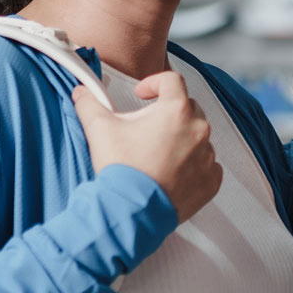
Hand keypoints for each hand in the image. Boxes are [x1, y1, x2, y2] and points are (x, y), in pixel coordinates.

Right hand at [71, 72, 223, 221]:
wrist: (130, 211)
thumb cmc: (119, 169)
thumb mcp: (99, 129)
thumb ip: (90, 103)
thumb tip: (81, 91)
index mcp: (176, 111)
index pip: (171, 80)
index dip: (154, 83)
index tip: (141, 96)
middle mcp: (199, 130)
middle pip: (188, 108)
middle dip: (167, 113)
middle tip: (146, 129)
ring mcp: (208, 156)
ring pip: (198, 138)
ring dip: (180, 140)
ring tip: (156, 155)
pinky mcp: (211, 180)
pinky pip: (207, 165)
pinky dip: (192, 165)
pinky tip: (171, 173)